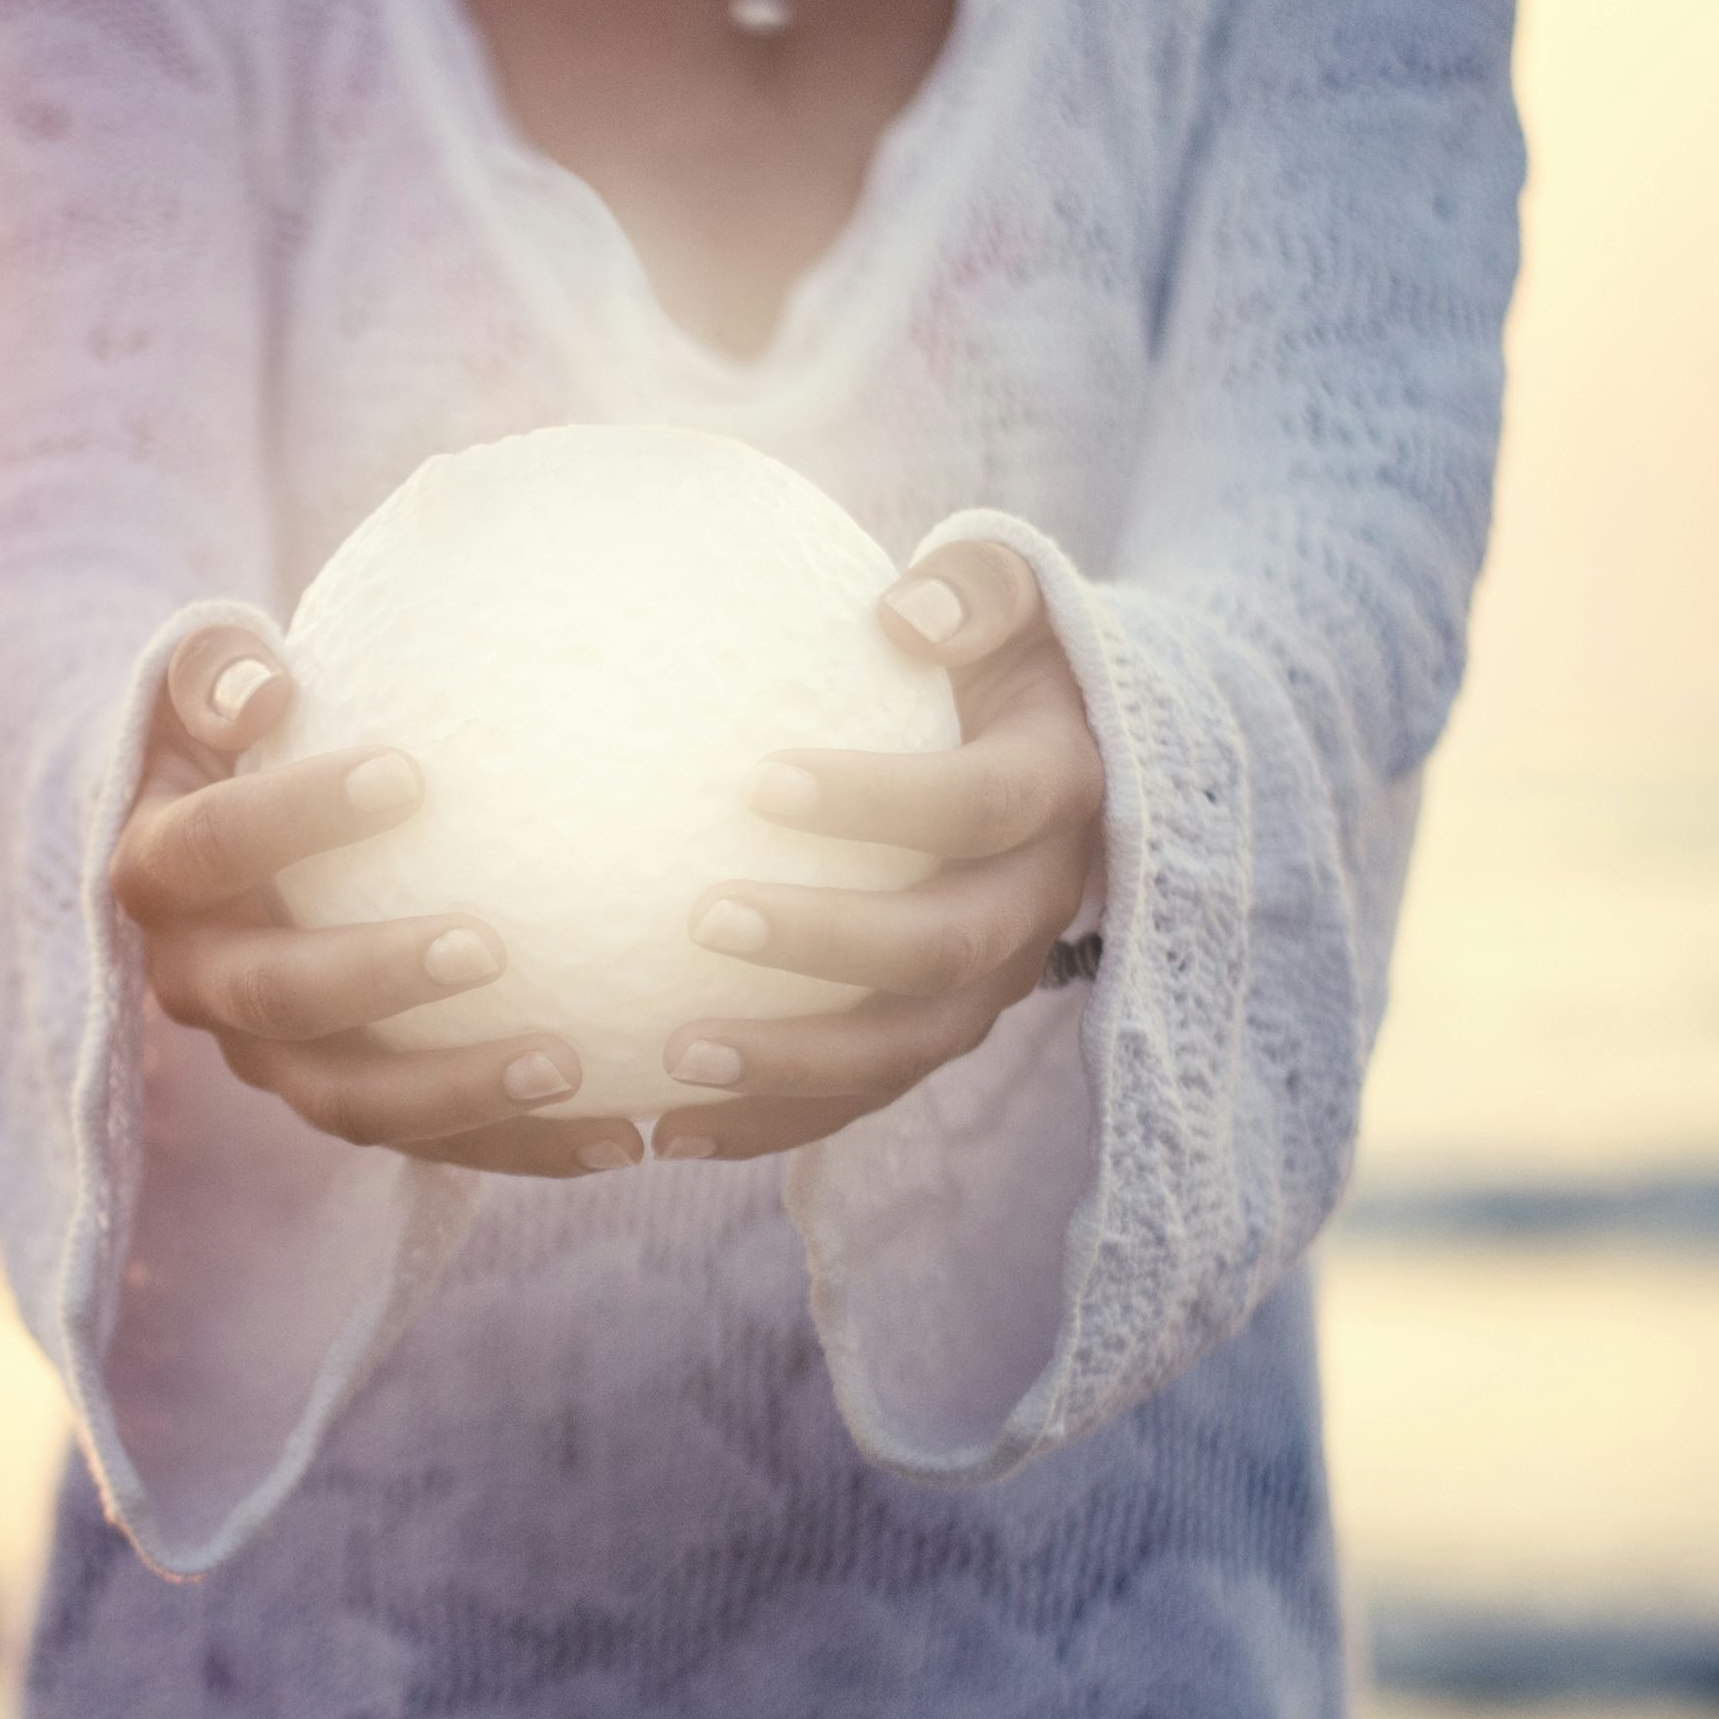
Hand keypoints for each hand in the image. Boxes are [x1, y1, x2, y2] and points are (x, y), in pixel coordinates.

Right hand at [110, 624, 630, 1178]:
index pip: (213, 845)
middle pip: (277, 995)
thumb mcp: (212, 691)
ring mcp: (266, 1059)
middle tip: (488, 945)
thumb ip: (220, 673)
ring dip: (458, 1091)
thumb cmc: (250, 742)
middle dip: (378, 976)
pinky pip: (428, 1145)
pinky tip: (620, 1138)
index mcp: (160, 872)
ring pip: (350, 1101)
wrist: (233, 854)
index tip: (406, 775)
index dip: (295, 815)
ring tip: (570, 1067)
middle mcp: (197, 981)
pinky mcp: (338, 1105)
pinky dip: (520, 1149)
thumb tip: (265, 685)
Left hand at [647, 530, 1109, 1164]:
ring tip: (672, 1058)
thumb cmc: (993, 654)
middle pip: (944, 947)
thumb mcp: (1006, 594)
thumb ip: (972, 587)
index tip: (761, 779)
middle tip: (700, 917)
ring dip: (791, 1063)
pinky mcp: (941, 1035)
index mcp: (1059, 789)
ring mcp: (995, 985)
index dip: (882, 801)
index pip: (980, 803)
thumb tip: (903, 612)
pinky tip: (660, 1131)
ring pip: (904, 1049)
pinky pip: (859, 1096)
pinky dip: (770, 1123)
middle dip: (826, 943)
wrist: (1055, 751)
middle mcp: (1040, 902)